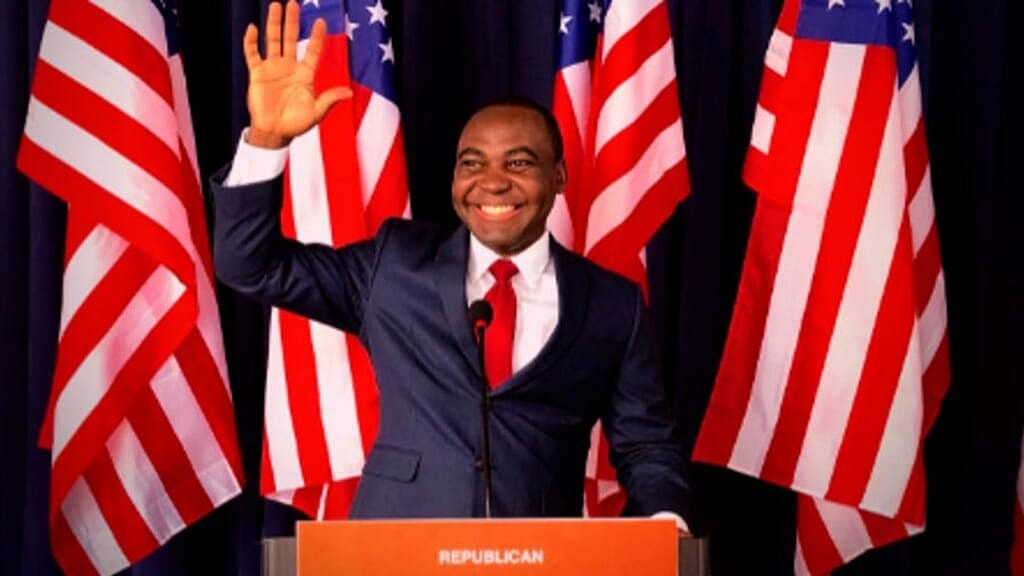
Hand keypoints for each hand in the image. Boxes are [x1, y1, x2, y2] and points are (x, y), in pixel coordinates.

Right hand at [243, 0, 350, 148]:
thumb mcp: (317, 112)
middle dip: (292, 21)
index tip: (321, 22)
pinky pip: (253, 54)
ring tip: (276, 6)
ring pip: (273, 40)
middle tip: (293, 3)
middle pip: (291, 38)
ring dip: (274, 23)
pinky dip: (251, 42)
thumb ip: (330, 99)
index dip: (317, 37)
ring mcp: (273, 68)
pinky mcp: (257, 74)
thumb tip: (349, 92)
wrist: (274, 133)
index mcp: (304, 75)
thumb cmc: (297, 124)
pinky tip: (253, 29)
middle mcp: (289, 67)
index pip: (313, 51)